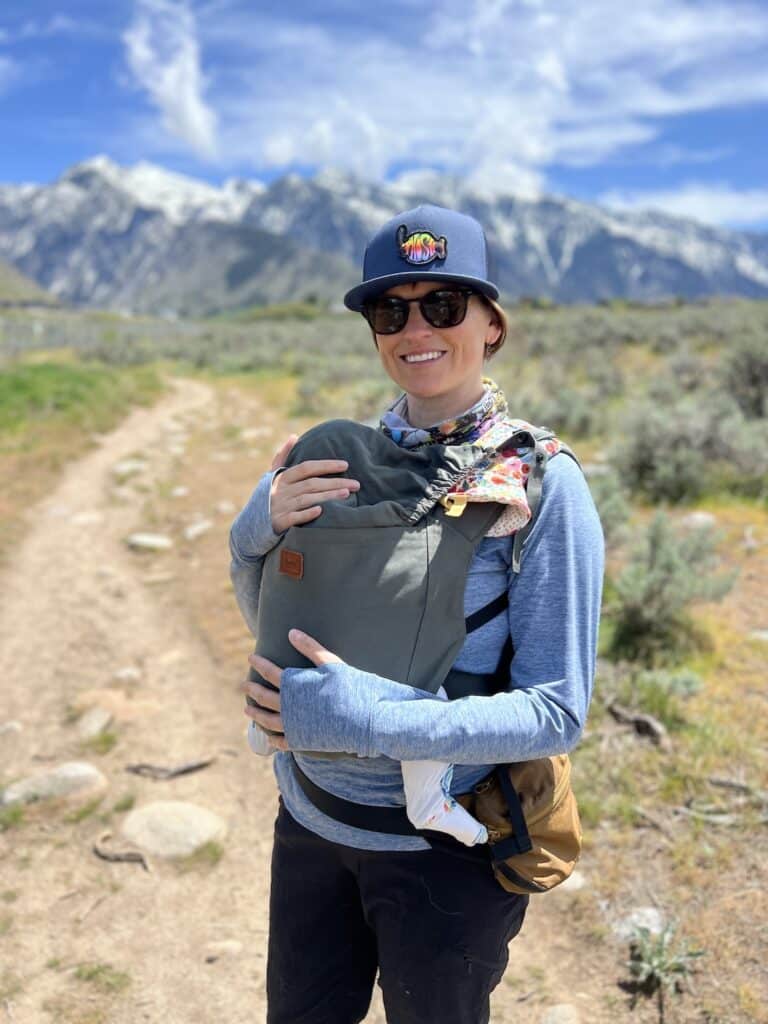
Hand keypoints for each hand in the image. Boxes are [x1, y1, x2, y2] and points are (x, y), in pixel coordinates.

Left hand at [243, 629, 343, 750]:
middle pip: (265, 697)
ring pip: (268, 721)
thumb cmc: (350, 688)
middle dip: (252, 690)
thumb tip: (291, 632)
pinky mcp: (302, 741)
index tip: (251, 658)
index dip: (260, 664)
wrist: (364, 720)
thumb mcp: (332, 663)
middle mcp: (289, 707)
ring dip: (256, 716)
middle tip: (243, 686)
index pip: (270, 672)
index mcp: (294, 686)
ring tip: (247, 711)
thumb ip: (310, 648)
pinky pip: (282, 742)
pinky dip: (273, 739)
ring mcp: (294, 726)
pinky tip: (268, 738)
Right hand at [269, 435, 359, 533]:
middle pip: (312, 484)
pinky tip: (322, 511)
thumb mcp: (272, 475)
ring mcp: (281, 506)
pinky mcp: (280, 522)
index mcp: (282, 478)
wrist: (253, 524)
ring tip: (347, 494)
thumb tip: (294, 436)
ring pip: (308, 499)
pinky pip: (295, 517)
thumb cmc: (268, 496)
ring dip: (327, 496)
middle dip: (334, 483)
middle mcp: (282, 490)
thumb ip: (283, 455)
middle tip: (356, 484)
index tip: (345, 465)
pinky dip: (307, 514)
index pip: (307, 468)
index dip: (326, 465)